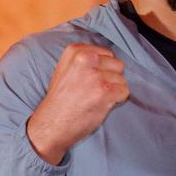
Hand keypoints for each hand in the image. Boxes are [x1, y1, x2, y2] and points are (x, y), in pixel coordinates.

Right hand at [27, 43, 128, 164]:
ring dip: (113, 90)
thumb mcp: (66, 68)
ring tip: (94, 98)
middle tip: (92, 90)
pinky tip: (100, 104)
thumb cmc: (61, 99)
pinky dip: (116, 100)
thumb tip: (109, 56)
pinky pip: (124, 92)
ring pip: (122, 79)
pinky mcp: (104, 91)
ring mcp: (95, 75)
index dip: (103, 68)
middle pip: (117, 65)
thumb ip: (85, 58)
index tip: (89, 79)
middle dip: (110, 78)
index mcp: (75, 51)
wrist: (51, 124)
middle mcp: (85, 59)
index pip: (107, 53)